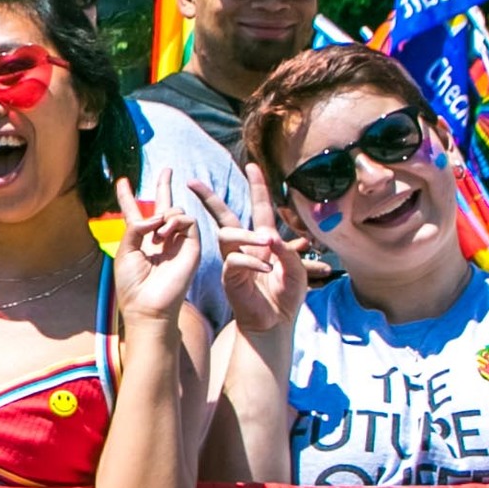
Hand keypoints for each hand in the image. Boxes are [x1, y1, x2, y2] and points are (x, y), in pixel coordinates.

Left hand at [109, 168, 198, 324]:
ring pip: (176, 210)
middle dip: (165, 184)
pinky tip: (164, 235)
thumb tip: (156, 216)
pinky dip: (175, 221)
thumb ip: (136, 227)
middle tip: (167, 168)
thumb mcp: (125, 251)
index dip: (126, 196)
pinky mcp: (191, 245)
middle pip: (164, 205)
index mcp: (140, 239)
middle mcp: (160, 237)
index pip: (134, 212)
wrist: (148, 305)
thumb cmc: (132, 284)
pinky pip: (188, 220)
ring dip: (164, 216)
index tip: (121, 181)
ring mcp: (177, 241)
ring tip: (156, 235)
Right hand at [189, 164, 305, 335]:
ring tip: (267, 244)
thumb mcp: (297, 268)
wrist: (276, 322)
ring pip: (227, 235)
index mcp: (265, 240)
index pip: (260, 207)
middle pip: (224, 216)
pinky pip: (234, 260)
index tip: (251, 165)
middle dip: (208, 198)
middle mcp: (246, 246)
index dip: (257, 186)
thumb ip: (287, 251)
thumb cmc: (287, 295)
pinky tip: (267, 269)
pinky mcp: (229, 276)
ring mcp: (234, 260)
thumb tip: (269, 238)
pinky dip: (251, 261)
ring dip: (248, 236)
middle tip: (192, 182)